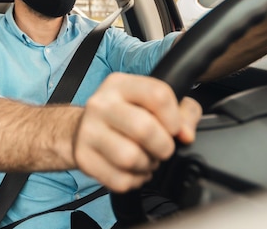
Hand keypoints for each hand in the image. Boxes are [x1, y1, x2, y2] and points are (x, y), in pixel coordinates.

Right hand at [72, 72, 201, 192]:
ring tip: (145, 159)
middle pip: (144, 128)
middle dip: (163, 146)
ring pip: (130, 158)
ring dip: (147, 165)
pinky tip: (132, 170)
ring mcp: (89, 131)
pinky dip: (133, 180)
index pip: (158, 95)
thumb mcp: (151, 102)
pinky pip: (120, 180)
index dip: (174, 118)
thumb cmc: (124, 115)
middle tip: (162, 148)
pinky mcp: (84, 158)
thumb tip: (186, 134)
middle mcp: (101, 104)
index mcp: (120, 85)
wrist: (80, 129)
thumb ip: (182, 112)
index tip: (173, 129)